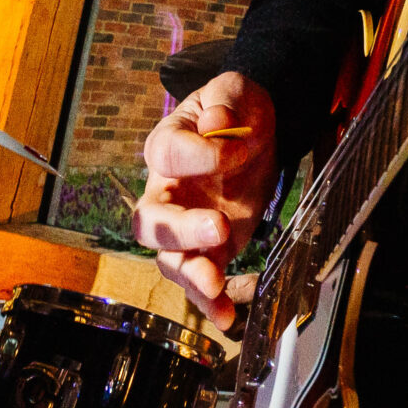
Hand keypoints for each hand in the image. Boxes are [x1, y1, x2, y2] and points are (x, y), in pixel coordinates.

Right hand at [134, 72, 277, 327]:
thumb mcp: (235, 90)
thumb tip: (216, 121)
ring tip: (215, 283)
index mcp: (167, 145)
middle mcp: (167, 191)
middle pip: (151, 220)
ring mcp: (187, 225)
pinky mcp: (212, 249)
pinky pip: (202, 280)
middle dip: (180, 229)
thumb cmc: (236, 108)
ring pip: (169, 259)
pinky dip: (211, 302)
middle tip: (218, 227)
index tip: (233, 144)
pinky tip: (226, 316)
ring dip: (191, 274)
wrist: (257, 130)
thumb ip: (225, 100)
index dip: (199, 154)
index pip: (166, 155)